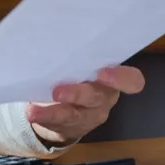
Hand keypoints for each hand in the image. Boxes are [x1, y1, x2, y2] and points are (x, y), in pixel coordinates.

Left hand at [26, 65, 144, 145]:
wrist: (71, 105)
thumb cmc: (78, 73)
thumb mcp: (83, 63)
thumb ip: (78, 55)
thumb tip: (56, 36)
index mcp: (113, 78)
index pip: (132, 80)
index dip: (120, 78)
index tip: (102, 71)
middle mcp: (105, 98)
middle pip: (97, 97)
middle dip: (77, 94)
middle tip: (57, 91)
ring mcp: (90, 116)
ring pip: (75, 115)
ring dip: (54, 112)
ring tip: (33, 110)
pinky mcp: (74, 128)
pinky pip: (60, 124)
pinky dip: (44, 118)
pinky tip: (32, 113)